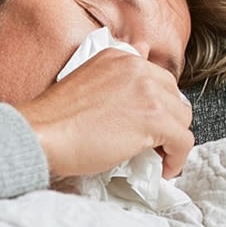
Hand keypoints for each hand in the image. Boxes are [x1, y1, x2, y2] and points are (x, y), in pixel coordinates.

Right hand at [14, 48, 192, 178]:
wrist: (42, 133)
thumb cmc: (55, 117)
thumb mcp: (88, 81)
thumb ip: (115, 77)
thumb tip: (140, 62)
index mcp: (121, 57)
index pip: (157, 80)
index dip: (155, 106)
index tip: (146, 125)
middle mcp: (138, 67)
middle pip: (174, 97)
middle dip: (167, 121)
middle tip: (152, 143)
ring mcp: (148, 91)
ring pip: (183, 118)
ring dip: (173, 140)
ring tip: (156, 157)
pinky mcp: (155, 118)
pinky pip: (183, 141)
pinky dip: (177, 159)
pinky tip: (162, 169)